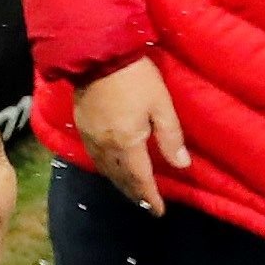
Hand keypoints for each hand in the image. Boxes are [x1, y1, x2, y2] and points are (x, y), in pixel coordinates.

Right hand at [72, 53, 187, 213]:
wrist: (96, 53)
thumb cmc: (134, 77)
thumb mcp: (161, 105)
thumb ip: (171, 137)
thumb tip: (183, 165)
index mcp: (127, 144)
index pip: (141, 180)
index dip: (151, 197)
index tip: (158, 211)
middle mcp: (107, 146)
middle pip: (121, 179)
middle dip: (134, 194)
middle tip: (145, 203)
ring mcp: (91, 137)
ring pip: (105, 170)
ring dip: (119, 184)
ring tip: (130, 190)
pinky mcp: (82, 126)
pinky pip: (94, 157)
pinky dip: (105, 169)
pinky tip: (110, 167)